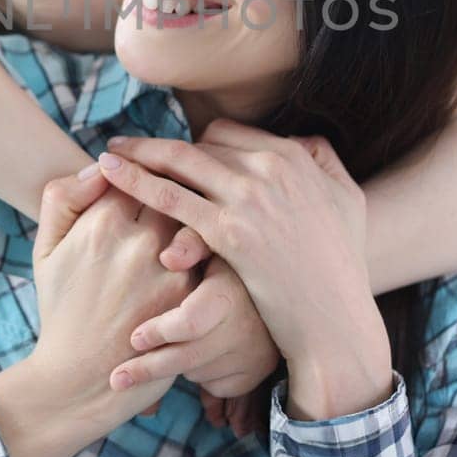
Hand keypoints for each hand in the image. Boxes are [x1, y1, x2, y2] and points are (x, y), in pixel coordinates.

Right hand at [23, 165, 197, 431]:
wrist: (78, 380)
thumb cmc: (62, 309)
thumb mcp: (45, 249)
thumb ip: (63, 197)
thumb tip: (101, 166)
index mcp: (102, 221)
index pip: (140, 170)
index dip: (147, 171)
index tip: (150, 179)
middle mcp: (138, 240)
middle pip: (175, 189)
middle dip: (178, 189)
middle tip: (181, 194)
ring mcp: (170, 270)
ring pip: (198, 219)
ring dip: (197, 217)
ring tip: (187, 229)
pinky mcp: (192, 298)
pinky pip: (213, 256)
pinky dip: (211, 249)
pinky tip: (209, 253)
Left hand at [99, 121, 393, 418]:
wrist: (335, 321)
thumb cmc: (342, 267)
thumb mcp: (347, 200)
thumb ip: (323, 162)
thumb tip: (302, 142)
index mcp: (293, 156)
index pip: (226, 135)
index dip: (194, 146)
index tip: (170, 156)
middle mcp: (271, 167)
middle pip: (199, 146)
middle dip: (158, 148)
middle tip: (125, 146)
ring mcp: (249, 198)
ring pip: (179, 162)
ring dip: (138, 152)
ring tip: (108, 152)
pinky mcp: (230, 232)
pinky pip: (171, 197)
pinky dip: (136, 180)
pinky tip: (109, 175)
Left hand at [108, 253, 278, 434]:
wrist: (277, 288)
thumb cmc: (229, 263)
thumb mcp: (213, 243)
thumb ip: (190, 242)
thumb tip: (169, 259)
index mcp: (231, 290)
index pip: (190, 322)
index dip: (159, 332)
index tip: (134, 338)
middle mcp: (247, 326)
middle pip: (188, 357)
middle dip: (149, 368)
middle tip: (118, 377)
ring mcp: (254, 354)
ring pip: (198, 372)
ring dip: (176, 366)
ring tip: (167, 347)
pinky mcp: (256, 374)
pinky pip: (215, 386)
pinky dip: (200, 376)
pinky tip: (197, 354)